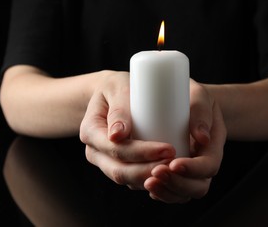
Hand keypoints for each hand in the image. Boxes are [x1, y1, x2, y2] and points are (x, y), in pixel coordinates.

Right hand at [79, 71, 175, 189]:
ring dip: (152, 178)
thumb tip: (118, 135)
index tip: (168, 148)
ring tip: (176, 169)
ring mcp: (105, 162)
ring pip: (127, 180)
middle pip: (120, 171)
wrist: (112, 94)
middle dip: (150, 170)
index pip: (116, 150)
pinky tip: (170, 175)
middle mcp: (95, 151)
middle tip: (176, 161)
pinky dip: (151, 181)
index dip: (143, 153)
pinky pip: (133, 181)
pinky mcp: (118, 166)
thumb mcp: (117, 87)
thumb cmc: (118, 86)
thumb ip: (119, 108)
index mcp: (90, 131)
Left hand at [144, 80, 226, 202]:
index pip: (209, 166)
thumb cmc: (192, 97)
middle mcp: (203, 164)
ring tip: (148, 181)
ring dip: (166, 191)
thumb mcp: (200, 96)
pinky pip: (170, 192)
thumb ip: (201, 110)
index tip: (174, 162)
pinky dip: (159, 192)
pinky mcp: (173, 175)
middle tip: (156, 172)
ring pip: (182, 194)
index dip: (193, 169)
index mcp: (213, 146)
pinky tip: (144, 182)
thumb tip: (201, 136)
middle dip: (177, 183)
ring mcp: (189, 173)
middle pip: (197, 187)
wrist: (184, 104)